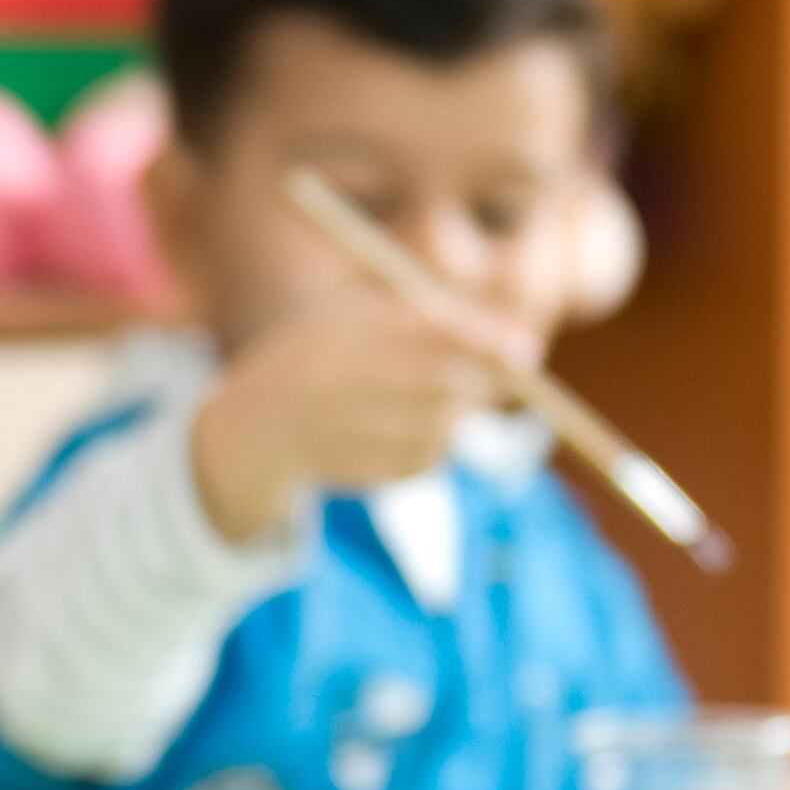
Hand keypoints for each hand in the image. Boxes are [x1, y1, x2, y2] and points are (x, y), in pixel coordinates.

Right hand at [185, 276, 516, 541]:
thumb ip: (434, 321)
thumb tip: (522, 349)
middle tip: (491, 377)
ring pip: (445, 427)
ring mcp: (351, 432)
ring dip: (457, 412)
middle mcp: (345, 382)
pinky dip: (436, 442)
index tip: (528, 353)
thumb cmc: (332, 354)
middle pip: (445, 385)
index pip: (432, 333)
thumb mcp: (365, 316)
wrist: (261, 423)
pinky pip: (431, 459)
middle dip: (481, 380)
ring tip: (421, 398)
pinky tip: (401, 429)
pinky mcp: (364, 473)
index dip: (486, 343)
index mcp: (347, 331)